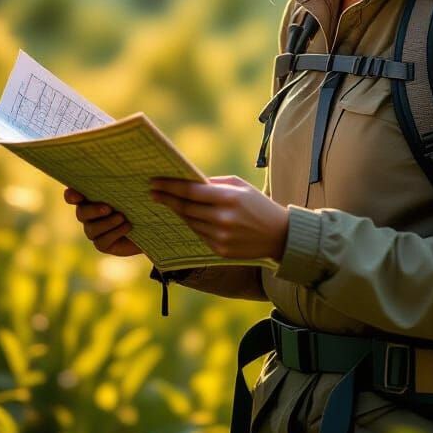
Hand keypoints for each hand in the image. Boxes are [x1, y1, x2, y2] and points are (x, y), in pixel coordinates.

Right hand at [63, 187, 143, 257]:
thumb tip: (134, 181)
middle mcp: (89, 214)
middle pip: (81, 213)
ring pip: (91, 229)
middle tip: (108, 208)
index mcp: (92, 197)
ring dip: (107, 223)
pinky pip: (101, 241)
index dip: (71, 195)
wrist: (150, 226)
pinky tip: (127, 226)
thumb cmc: (140, 202)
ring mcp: (94, 231)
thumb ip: (130, 186)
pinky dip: (114, 233)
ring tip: (122, 217)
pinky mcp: (102, 244)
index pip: (73, 195)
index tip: (76, 195)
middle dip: (93, 210)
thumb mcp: (138, 192)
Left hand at [149, 175, 288, 261]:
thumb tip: (189, 182)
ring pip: (190, 222)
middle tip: (153, 192)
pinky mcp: (221, 250)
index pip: (191, 192)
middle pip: (186, 208)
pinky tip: (188, 217)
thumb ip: (215, 183)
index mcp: (229, 198)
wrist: (279, 235)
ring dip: (178, 212)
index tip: (154, 183)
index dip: (170, 187)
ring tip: (168, 202)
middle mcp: (223, 219)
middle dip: (167, 199)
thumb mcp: (240, 186)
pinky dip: (193, 224)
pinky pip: (199, 235)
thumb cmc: (258, 205)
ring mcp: (221, 237)